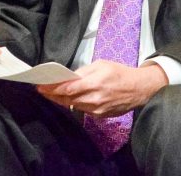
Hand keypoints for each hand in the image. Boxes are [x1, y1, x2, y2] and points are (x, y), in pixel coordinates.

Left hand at [36, 60, 167, 117]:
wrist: (140, 89)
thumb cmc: (119, 73)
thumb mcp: (101, 65)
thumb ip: (83, 71)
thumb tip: (68, 77)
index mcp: (94, 83)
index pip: (68, 88)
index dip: (52, 89)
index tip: (40, 86)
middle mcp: (95, 99)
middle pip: (67, 99)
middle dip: (52, 95)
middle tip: (41, 89)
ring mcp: (98, 109)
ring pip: (73, 106)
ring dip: (61, 100)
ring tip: (50, 94)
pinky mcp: (101, 115)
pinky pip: (83, 110)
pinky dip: (74, 104)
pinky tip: (67, 99)